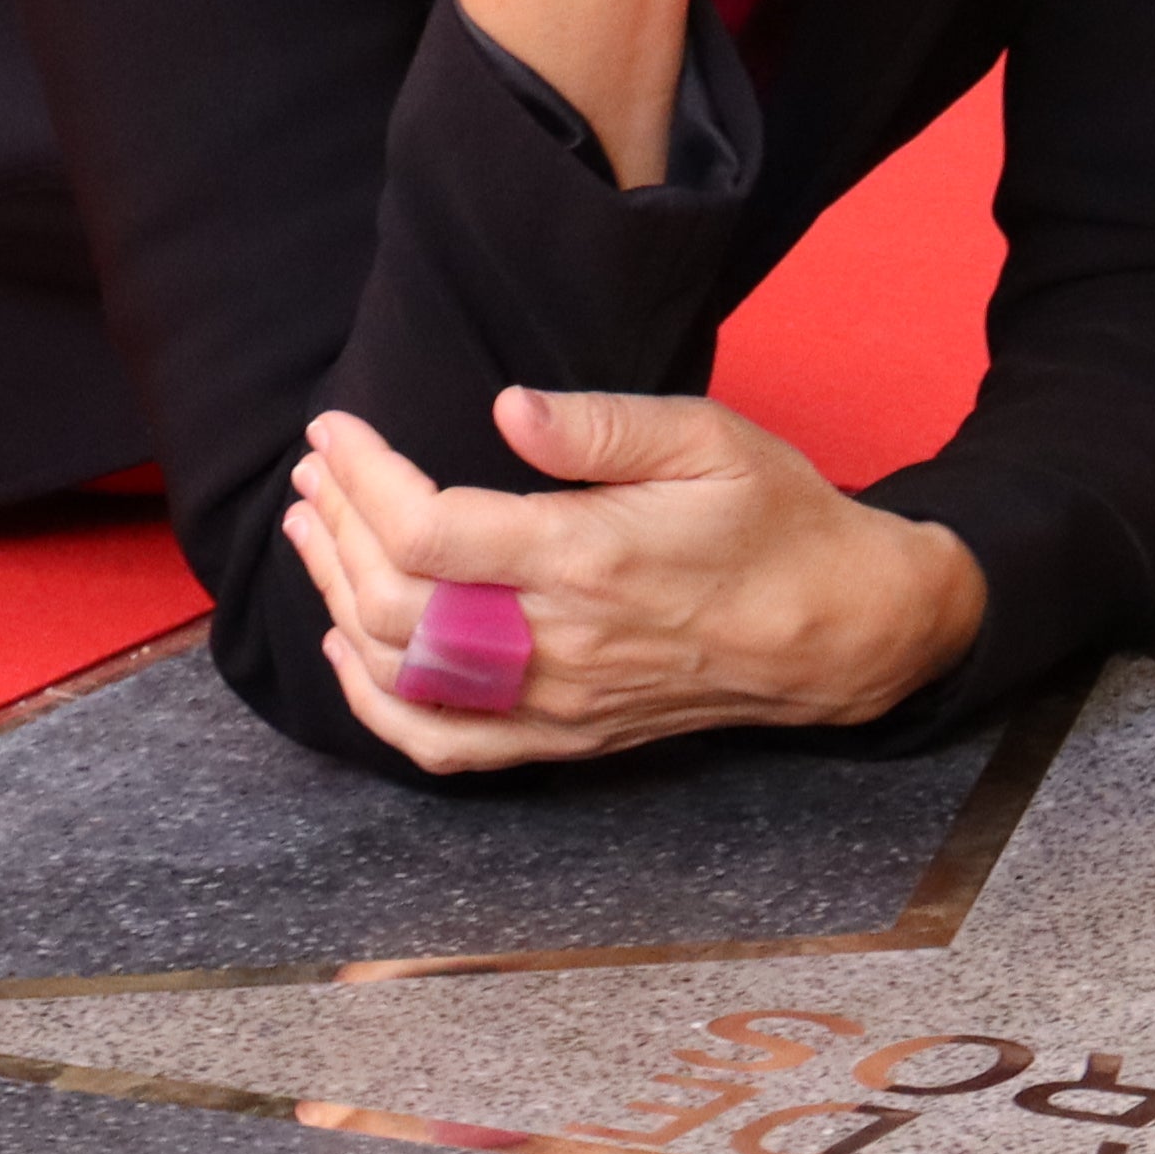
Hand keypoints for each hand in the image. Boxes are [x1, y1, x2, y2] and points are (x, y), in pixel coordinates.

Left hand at [277, 389, 989, 774]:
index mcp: (586, 558)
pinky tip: (347, 648)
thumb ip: (600, 423)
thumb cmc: (778, 519)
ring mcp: (557, 702)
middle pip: (395, 604)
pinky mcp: (564, 737)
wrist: (840, 628)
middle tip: (314, 471)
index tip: (334, 430)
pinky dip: (377, 705)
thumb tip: (505, 407)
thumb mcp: (708, 438)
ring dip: (338, 601)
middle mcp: (560, 643)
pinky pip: (445, 746)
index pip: (425, 530)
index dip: (361, 478)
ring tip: (314, 533)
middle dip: (334, 531)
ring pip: (404, 674)